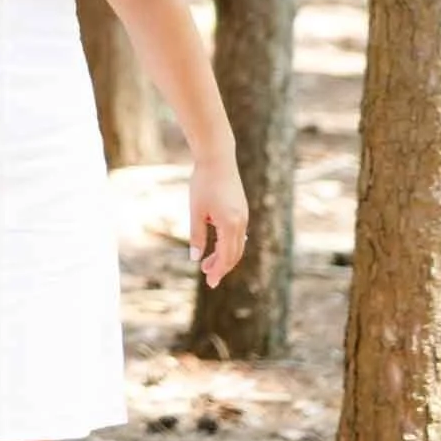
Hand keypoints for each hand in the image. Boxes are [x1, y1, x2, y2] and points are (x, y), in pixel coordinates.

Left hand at [190, 152, 247, 286]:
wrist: (217, 159)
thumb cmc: (203, 183)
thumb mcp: (196, 211)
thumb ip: (197, 236)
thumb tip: (196, 258)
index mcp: (230, 224)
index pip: (226, 257)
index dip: (218, 271)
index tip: (210, 282)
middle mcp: (241, 222)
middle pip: (235, 254)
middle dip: (222, 268)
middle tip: (209, 278)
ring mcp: (244, 216)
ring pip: (237, 245)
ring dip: (224, 256)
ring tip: (208, 264)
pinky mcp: (242, 210)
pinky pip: (239, 234)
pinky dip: (229, 245)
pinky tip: (219, 247)